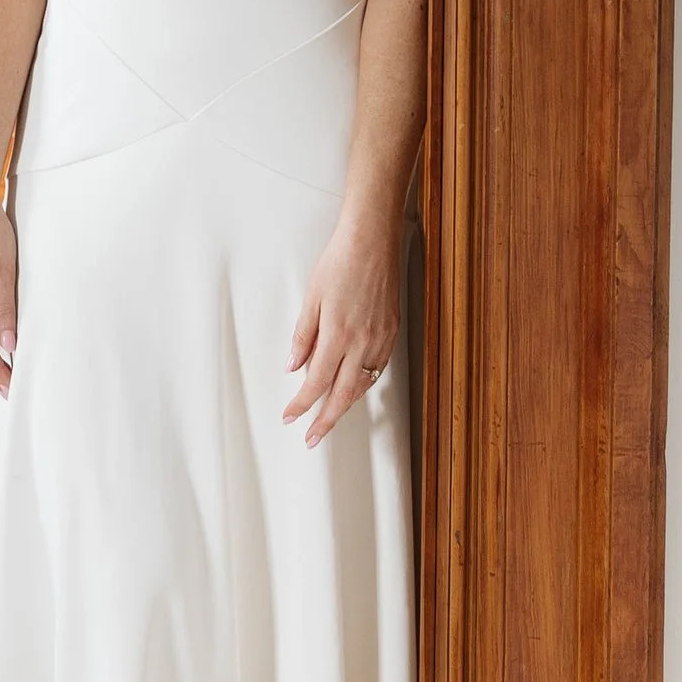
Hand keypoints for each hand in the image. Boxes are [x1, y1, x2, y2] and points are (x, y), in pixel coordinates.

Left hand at [284, 211, 398, 447]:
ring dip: (344, 405)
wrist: (373, 242)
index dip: (302, 405)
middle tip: (311, 439)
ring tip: (329, 419)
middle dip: (325, 421)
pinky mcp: (392, 332)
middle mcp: (362, 343)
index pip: (316, 383)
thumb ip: (303, 335)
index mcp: (338, 335)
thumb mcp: (312, 297)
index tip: (289, 418)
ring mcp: (380, 339)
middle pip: (342, 395)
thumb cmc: (339, 263)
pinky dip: (363, 384)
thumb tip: (293, 366)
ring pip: (362, 385)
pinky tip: (353, 388)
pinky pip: (377, 369)